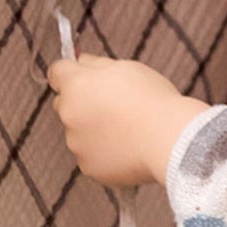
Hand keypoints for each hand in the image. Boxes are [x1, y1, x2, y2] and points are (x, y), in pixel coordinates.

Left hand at [49, 53, 209, 187]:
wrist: (170, 140)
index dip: (71, 72)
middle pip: (64, 104)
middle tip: (113, 105)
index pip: (56, 72)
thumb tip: (80, 60)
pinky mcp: (89, 167)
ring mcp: (76, 144)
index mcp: (76, 86)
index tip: (84, 75)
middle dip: (81, 102)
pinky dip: (104, 152)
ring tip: (127, 130)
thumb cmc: (153, 100)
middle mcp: (68, 114)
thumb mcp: (127, 68)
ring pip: (78, 132)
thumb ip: (96, 64)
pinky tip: (128, 148)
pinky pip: (91, 155)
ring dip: (93, 129)